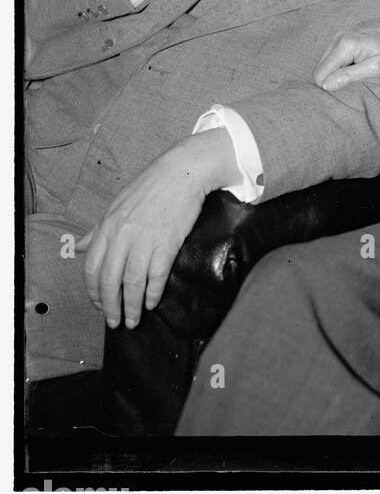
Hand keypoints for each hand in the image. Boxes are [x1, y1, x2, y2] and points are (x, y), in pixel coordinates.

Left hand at [77, 131, 235, 328]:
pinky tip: (152, 303)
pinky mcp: (167, 242)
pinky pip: (156, 276)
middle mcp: (122, 236)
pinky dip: (153, 294)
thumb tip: (82, 246)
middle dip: (110, 307)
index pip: (92, 269)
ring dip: (131, 307)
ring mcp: (145, 240)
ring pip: (132, 283)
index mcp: (108, 226)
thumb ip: (99, 229)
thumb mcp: (118, 204)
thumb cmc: (151, 186)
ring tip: (134, 320)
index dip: (94, 292)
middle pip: (110, 281)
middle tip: (115, 322)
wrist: (184, 171)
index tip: (100, 306)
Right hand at [313, 11, 379, 90]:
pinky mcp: (348, 34)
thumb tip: (325, 86)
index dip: (329, 88)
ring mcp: (343, 33)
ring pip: (327, 61)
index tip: (347, 94)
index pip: (320, 75)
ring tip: (359, 76)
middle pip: (320, 68)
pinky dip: (343, 64)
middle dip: (332, 80)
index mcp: (345, 44)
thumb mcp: (378, 68)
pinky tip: (360, 66)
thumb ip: (350, 76)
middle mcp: (339, 36)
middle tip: (355, 86)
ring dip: (338, 72)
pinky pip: (335, 54)